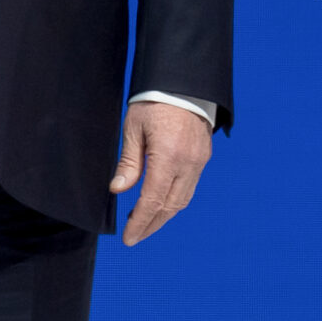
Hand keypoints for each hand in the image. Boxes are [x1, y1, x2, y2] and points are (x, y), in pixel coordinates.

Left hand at [110, 101, 212, 244]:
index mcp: (168, 156)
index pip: (153, 201)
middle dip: (151, 225)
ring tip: (145, 223)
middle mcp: (188, 163)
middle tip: (134, 237)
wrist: (185, 82)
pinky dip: (174, 201)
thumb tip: (118, 190)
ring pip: (182, 200)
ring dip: (163, 216)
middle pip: (170, 207)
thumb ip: (129, 162)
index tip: (128, 238)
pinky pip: (189, 187)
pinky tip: (160, 203)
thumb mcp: (134, 128)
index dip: (140, 222)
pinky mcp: (203, 157)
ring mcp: (199, 161)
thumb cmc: (155, 101)